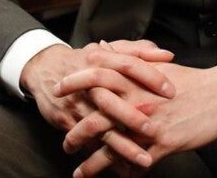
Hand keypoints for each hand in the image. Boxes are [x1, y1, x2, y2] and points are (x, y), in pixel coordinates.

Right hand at [20, 40, 174, 151]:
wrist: (45, 69)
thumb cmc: (83, 60)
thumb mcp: (107, 50)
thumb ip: (138, 51)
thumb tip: (167, 55)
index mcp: (102, 60)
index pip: (129, 65)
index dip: (151, 76)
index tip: (171, 90)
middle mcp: (90, 82)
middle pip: (112, 98)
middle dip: (133, 116)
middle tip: (155, 130)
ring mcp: (79, 104)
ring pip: (101, 128)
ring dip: (123, 146)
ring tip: (144, 161)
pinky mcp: (69, 121)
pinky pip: (90, 144)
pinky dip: (106, 159)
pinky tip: (124, 170)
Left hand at [59, 57, 216, 175]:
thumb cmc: (188, 79)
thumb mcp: (154, 63)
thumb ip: (124, 55)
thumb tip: (99, 47)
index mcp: (134, 77)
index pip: (96, 75)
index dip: (74, 82)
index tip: (58, 90)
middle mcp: (137, 98)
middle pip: (97, 113)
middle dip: (76, 130)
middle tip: (64, 141)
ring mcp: (149, 122)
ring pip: (112, 144)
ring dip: (92, 161)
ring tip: (78, 172)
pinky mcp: (163, 142)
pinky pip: (136, 162)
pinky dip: (122, 172)